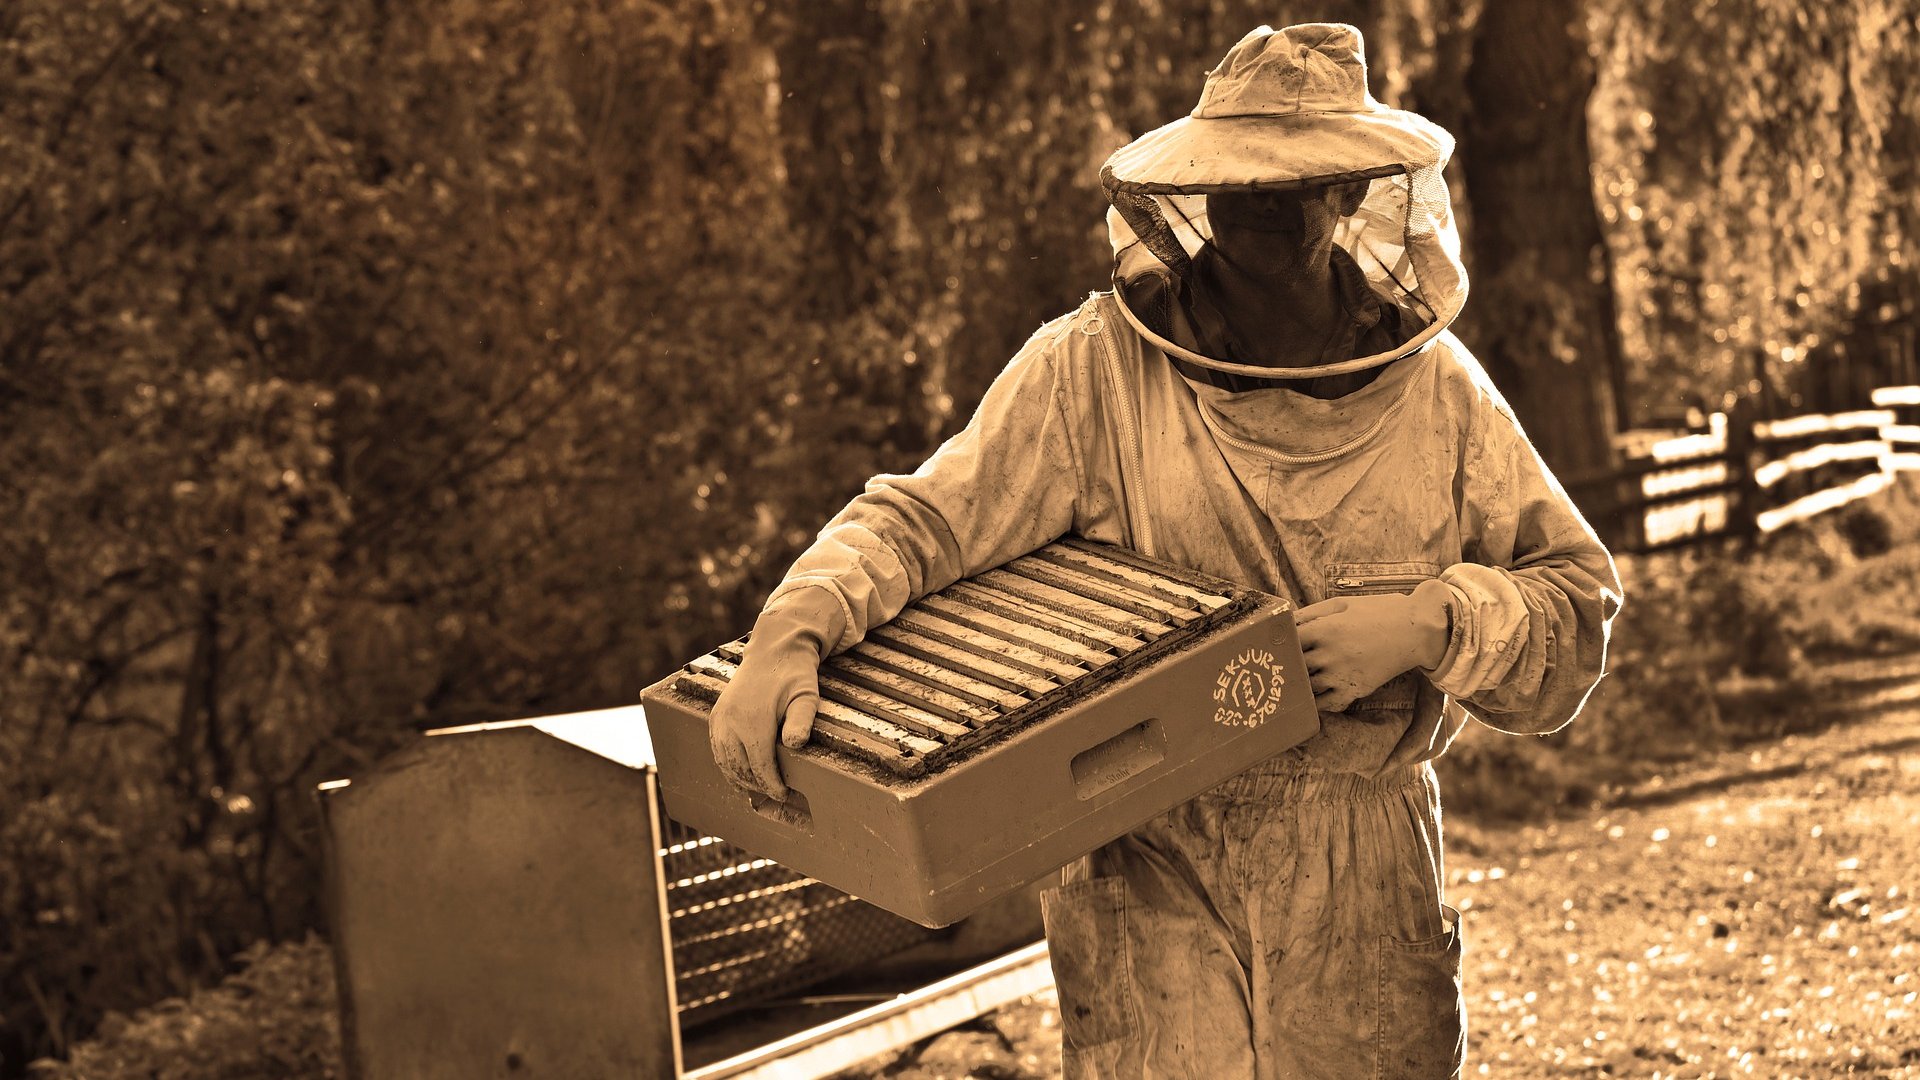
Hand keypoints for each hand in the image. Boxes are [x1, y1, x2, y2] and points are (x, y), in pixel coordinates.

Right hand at [708, 597, 835, 799]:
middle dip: (758, 786)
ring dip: (741, 779)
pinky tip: (742, 773)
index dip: (772, 785)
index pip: (760, 766)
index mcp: (752, 719)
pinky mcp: (716, 716)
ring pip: (725, 762)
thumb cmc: (793, 674)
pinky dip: (727, 765)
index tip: (785, 794)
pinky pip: (717, 749)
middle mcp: (730, 721)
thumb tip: (795, 745)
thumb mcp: (806, 696)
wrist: (773, 649)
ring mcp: (720, 718)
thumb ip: (801, 721)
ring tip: (760, 788)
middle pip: (740, 768)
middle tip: (776, 795)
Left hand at [1295, 580, 1450, 712]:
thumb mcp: (1342, 604)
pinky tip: (1315, 695)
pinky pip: (1328, 704)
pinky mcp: (1355, 689)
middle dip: (1288, 664)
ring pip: (1308, 686)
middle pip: (1294, 666)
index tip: (1278, 644)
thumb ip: (1311, 612)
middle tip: (1280, 665)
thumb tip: (1287, 620)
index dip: (1281, 643)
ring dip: (1301, 683)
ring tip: (1295, 680)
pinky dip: (1318, 702)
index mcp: (1324, 629)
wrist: (1416, 630)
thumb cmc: (1379, 611)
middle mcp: (1329, 654)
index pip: (1288, 642)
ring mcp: (1342, 675)